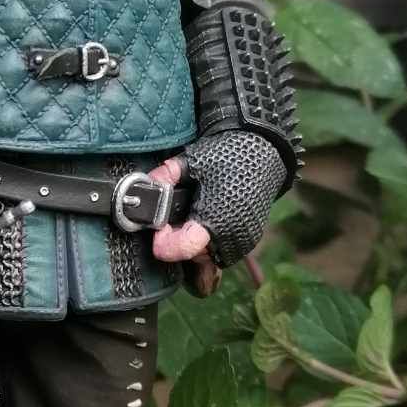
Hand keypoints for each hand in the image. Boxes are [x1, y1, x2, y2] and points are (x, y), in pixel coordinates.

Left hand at [156, 132, 285, 282]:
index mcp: (216, 216)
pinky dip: (212, 242)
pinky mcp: (251, 240)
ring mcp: (244, 240)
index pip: (184, 248)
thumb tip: (142, 188)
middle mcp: (232, 234)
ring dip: (195, 243)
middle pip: (194, 255)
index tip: (160, 228)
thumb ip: (164, 177)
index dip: (165, 243)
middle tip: (173, 221)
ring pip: (209, 256)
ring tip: (192, 219)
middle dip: (178, 241)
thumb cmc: (227, 155)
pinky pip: (224, 252)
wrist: (265, 151)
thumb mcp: (191, 161)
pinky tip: (208, 221)